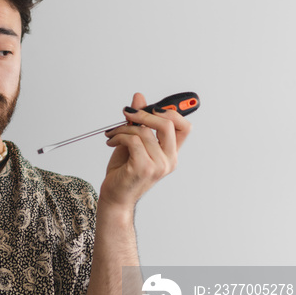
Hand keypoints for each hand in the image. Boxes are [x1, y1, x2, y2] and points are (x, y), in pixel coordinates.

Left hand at [101, 92, 191, 208]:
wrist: (114, 196)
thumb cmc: (123, 172)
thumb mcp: (132, 142)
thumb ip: (138, 121)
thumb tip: (139, 97)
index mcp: (170, 154)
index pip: (184, 127)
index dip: (172, 112)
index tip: (152, 107)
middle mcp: (169, 160)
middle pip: (167, 124)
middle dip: (144, 113)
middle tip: (127, 113)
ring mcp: (158, 165)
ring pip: (143, 132)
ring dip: (123, 128)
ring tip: (112, 134)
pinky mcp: (144, 168)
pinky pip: (133, 141)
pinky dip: (119, 137)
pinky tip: (111, 142)